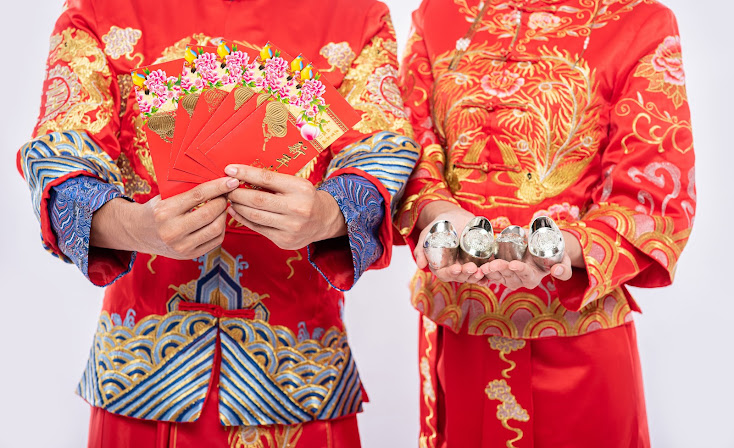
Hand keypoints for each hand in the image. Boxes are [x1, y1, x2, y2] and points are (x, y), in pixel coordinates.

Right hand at [90, 177, 238, 258]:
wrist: (138, 232)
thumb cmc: (155, 209)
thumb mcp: (164, 196)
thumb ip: (186, 190)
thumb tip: (216, 179)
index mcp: (165, 211)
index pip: (198, 195)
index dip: (218, 187)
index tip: (231, 181)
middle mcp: (172, 231)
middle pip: (209, 214)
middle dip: (222, 201)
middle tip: (225, 195)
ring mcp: (181, 246)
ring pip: (216, 229)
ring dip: (223, 215)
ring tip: (220, 207)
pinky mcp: (189, 255)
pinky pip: (215, 241)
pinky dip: (221, 229)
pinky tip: (217, 221)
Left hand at [224, 164, 345, 249]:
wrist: (324, 220)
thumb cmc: (305, 198)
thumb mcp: (296, 183)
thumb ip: (273, 181)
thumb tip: (241, 175)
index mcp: (300, 189)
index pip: (267, 178)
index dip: (245, 173)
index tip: (230, 170)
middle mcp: (297, 208)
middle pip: (258, 199)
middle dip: (237, 193)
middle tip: (226, 188)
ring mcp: (291, 227)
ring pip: (255, 216)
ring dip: (238, 207)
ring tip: (231, 200)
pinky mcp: (285, 240)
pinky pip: (258, 228)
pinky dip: (244, 219)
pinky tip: (237, 212)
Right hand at [414, 201, 481, 282]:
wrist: (452, 216)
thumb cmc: (436, 227)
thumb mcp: (425, 236)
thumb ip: (421, 250)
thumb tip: (420, 265)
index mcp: (441, 266)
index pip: (445, 274)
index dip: (451, 273)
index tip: (457, 268)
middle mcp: (454, 268)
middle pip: (461, 277)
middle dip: (467, 274)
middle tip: (473, 268)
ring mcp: (467, 265)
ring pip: (473, 275)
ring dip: (478, 275)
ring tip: (482, 271)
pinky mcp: (478, 259)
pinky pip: (483, 268)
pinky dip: (488, 273)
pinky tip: (491, 273)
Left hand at [478, 230, 581, 288]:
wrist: (539, 246)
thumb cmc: (553, 255)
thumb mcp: (563, 260)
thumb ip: (563, 268)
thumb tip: (556, 271)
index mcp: (532, 278)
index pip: (526, 275)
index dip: (520, 270)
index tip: (513, 264)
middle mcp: (518, 280)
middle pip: (508, 276)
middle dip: (500, 270)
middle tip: (493, 264)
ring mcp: (506, 276)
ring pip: (496, 276)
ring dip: (489, 272)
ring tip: (483, 266)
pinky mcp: (497, 271)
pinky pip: (488, 273)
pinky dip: (482, 271)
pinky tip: (477, 267)